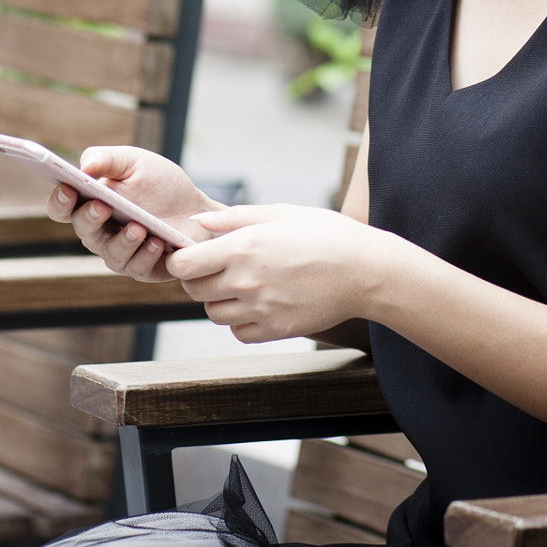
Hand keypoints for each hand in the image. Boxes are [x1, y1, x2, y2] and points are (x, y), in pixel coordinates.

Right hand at [46, 146, 215, 281]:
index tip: (68, 189)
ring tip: (139, 226)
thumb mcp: (135, 162)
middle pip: (84, 231)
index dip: (60, 200)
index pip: (63, 208)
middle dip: (91, 218)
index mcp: (91, 203)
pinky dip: (147, 254)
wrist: (197, 209)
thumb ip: (107, 160)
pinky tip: (158, 240)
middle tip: (103, 206)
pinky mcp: (144, 269)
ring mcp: (121, 253)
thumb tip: (84, 166)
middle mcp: (100, 232)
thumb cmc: (161, 184)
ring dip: (123, 241)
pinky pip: (138, 267)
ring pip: (110, 254)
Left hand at [164, 205, 397, 341]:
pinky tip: (256, 304)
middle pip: (194, 290)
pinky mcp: (276, 329)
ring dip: (219, 300)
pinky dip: (240, 322)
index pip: (184, 265)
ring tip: (241, 285)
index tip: (191, 256)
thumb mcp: (279, 213)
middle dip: (198, 279)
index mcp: (242, 247)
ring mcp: (260, 309)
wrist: (365, 270)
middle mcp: (245, 281)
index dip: (181, 260)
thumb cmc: (325, 234)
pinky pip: (239, 333)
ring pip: (214, 313)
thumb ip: (234, 218)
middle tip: (216, 268)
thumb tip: (198, 222)